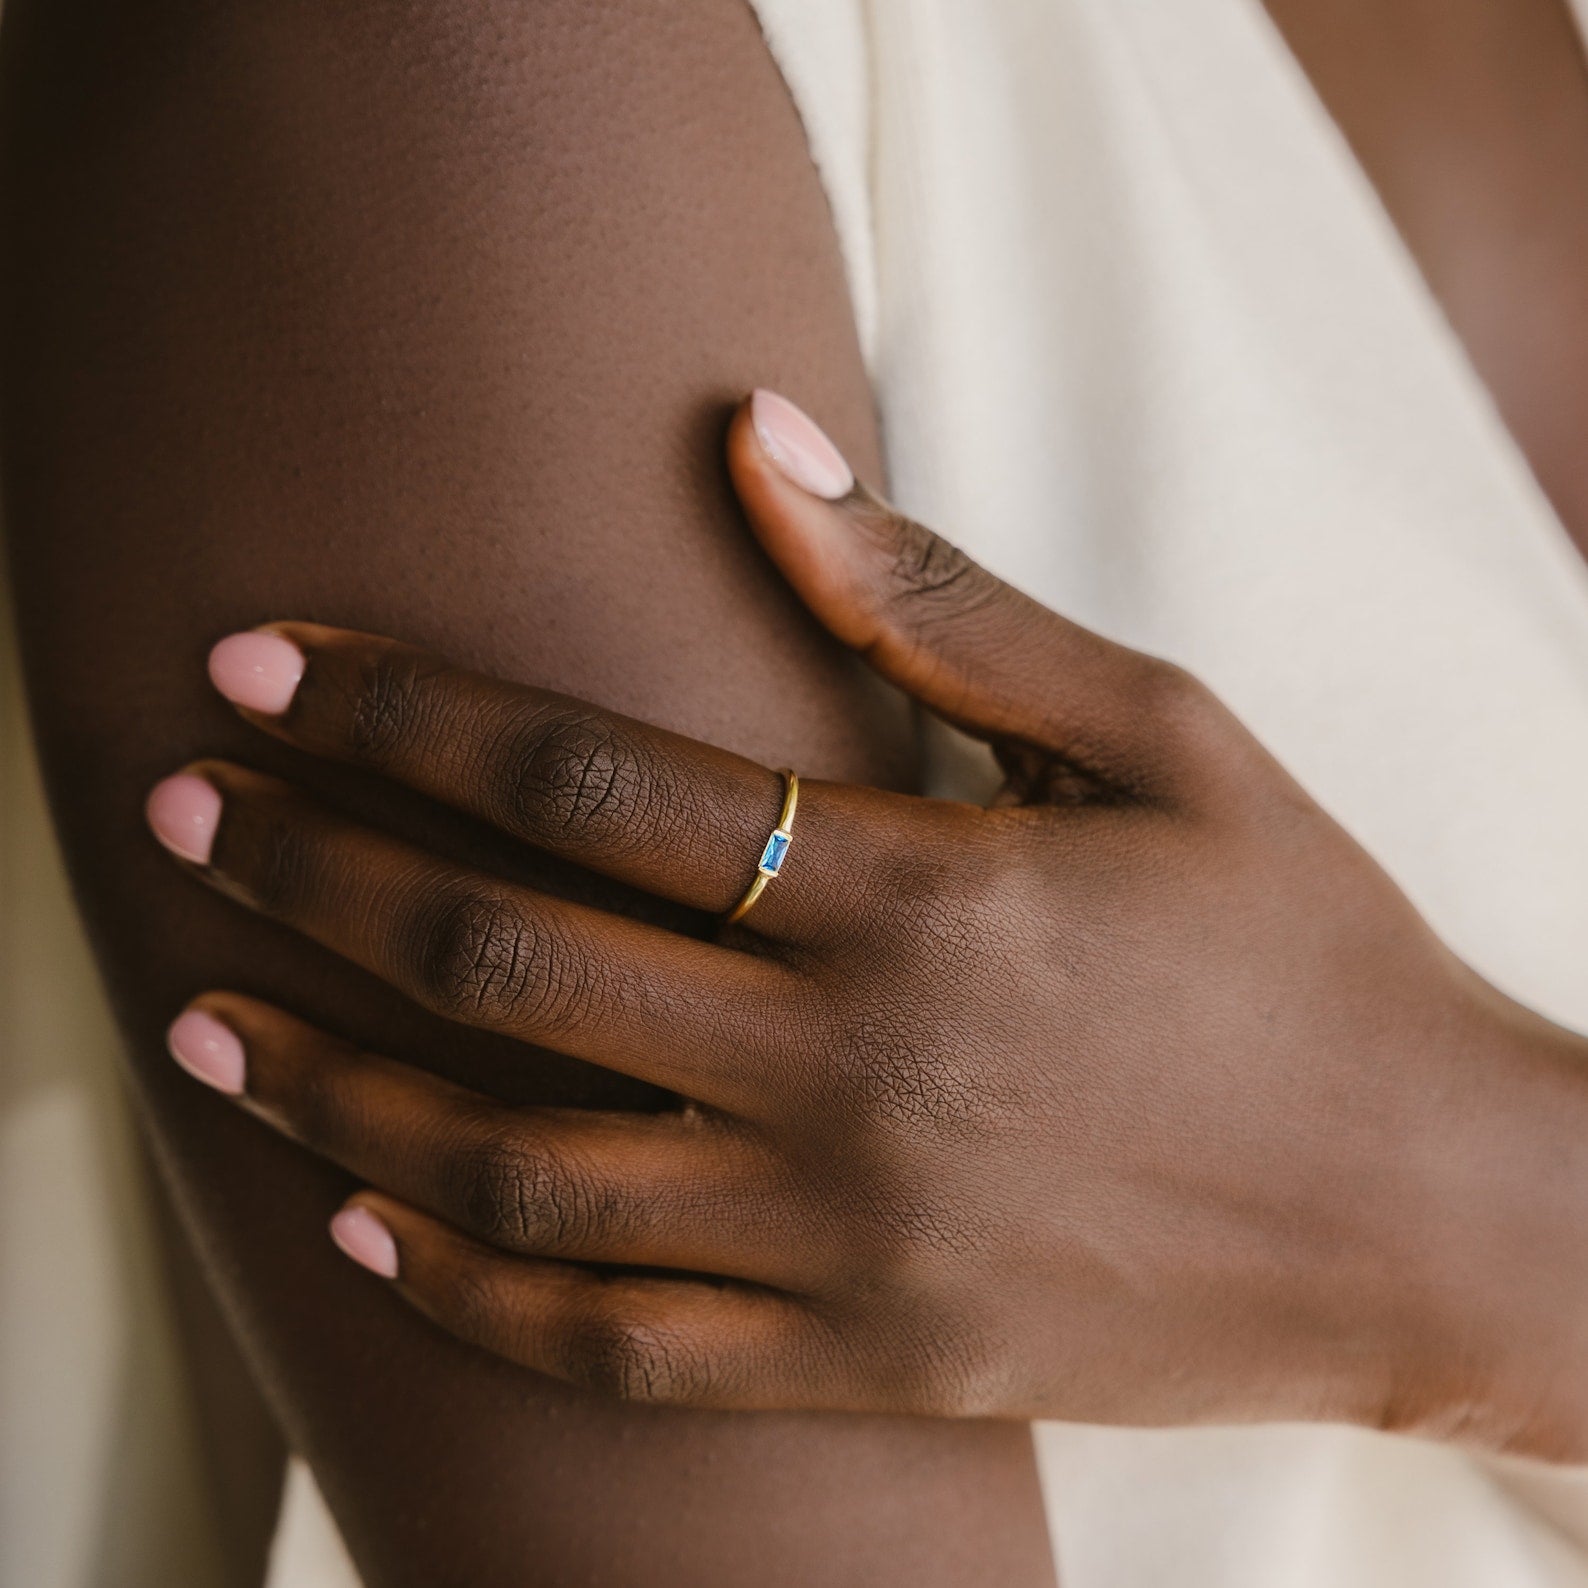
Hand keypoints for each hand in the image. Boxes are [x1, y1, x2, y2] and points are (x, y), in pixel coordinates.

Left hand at [148, 391, 1587, 1453]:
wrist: (1430, 1211)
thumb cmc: (1310, 951)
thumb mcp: (1167, 740)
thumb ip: (944, 603)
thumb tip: (762, 447)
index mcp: (919, 893)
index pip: (585, 777)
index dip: (402, 709)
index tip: (266, 669)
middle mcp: (851, 1069)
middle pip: (503, 960)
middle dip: (314, 875)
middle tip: (181, 818)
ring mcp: (845, 1237)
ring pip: (514, 1165)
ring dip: (335, 1087)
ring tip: (209, 1027)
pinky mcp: (868, 1358)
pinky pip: (611, 1341)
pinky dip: (466, 1285)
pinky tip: (366, 1222)